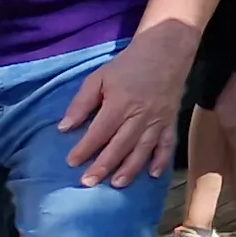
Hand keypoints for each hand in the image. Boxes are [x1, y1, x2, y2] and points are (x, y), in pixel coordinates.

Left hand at [58, 19, 199, 186]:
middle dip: (104, 165)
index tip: (72, 162)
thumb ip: (82, 103)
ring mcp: (158, 120)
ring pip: (143, 149)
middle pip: (120, 145)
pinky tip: (153, 174)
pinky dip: (161, 160)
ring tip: (117, 185)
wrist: (166, 51)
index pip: (100, 132)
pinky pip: (167, 143)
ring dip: (130, 168)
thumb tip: (64, 128)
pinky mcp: (171, 121)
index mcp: (120, 103)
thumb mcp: (98, 77)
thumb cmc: (129, 65)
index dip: (85, 148)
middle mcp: (140, 115)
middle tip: (89, 182)